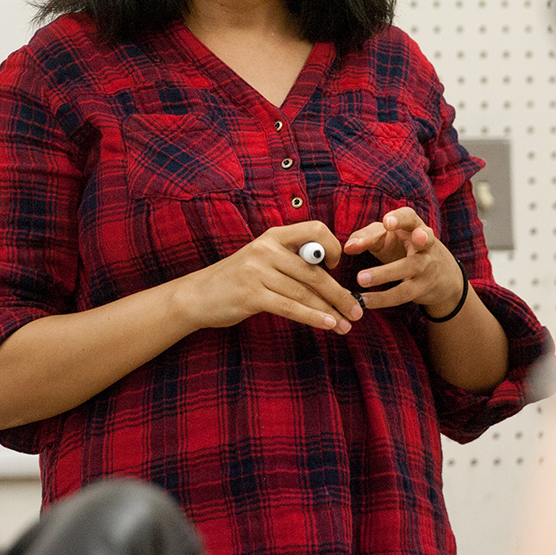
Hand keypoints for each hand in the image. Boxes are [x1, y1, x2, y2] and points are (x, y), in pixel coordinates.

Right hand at [173, 221, 363, 333]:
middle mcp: (266, 249)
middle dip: (340, 293)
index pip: (314, 229)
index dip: (332, 246)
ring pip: (305, 293)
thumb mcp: (261, 259)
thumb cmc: (236, 279)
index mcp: (272, 236)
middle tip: (357, 310)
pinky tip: (328, 325)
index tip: (337, 266)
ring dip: (330, 311)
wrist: (197, 296)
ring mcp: (257, 272)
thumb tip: (328, 277)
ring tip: (347, 324)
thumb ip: (290, 261)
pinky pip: (291, 307)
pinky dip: (313, 318)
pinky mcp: (251, 295)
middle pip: (314, 271)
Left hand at [344, 206, 463, 314]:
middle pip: (421, 239)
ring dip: (384, 274)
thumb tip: (347, 247)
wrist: (440, 276)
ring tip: (361, 279)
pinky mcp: (423, 287)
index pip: (410, 217)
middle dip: (409, 239)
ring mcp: (427, 266)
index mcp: (414, 226)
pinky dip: (383, 298)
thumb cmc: (402, 248)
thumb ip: (365, 238)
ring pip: (409, 268)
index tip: (387, 223)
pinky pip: (403, 293)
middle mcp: (426, 244)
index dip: (400, 218)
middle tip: (388, 233)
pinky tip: (365, 301)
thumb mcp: (386, 238)